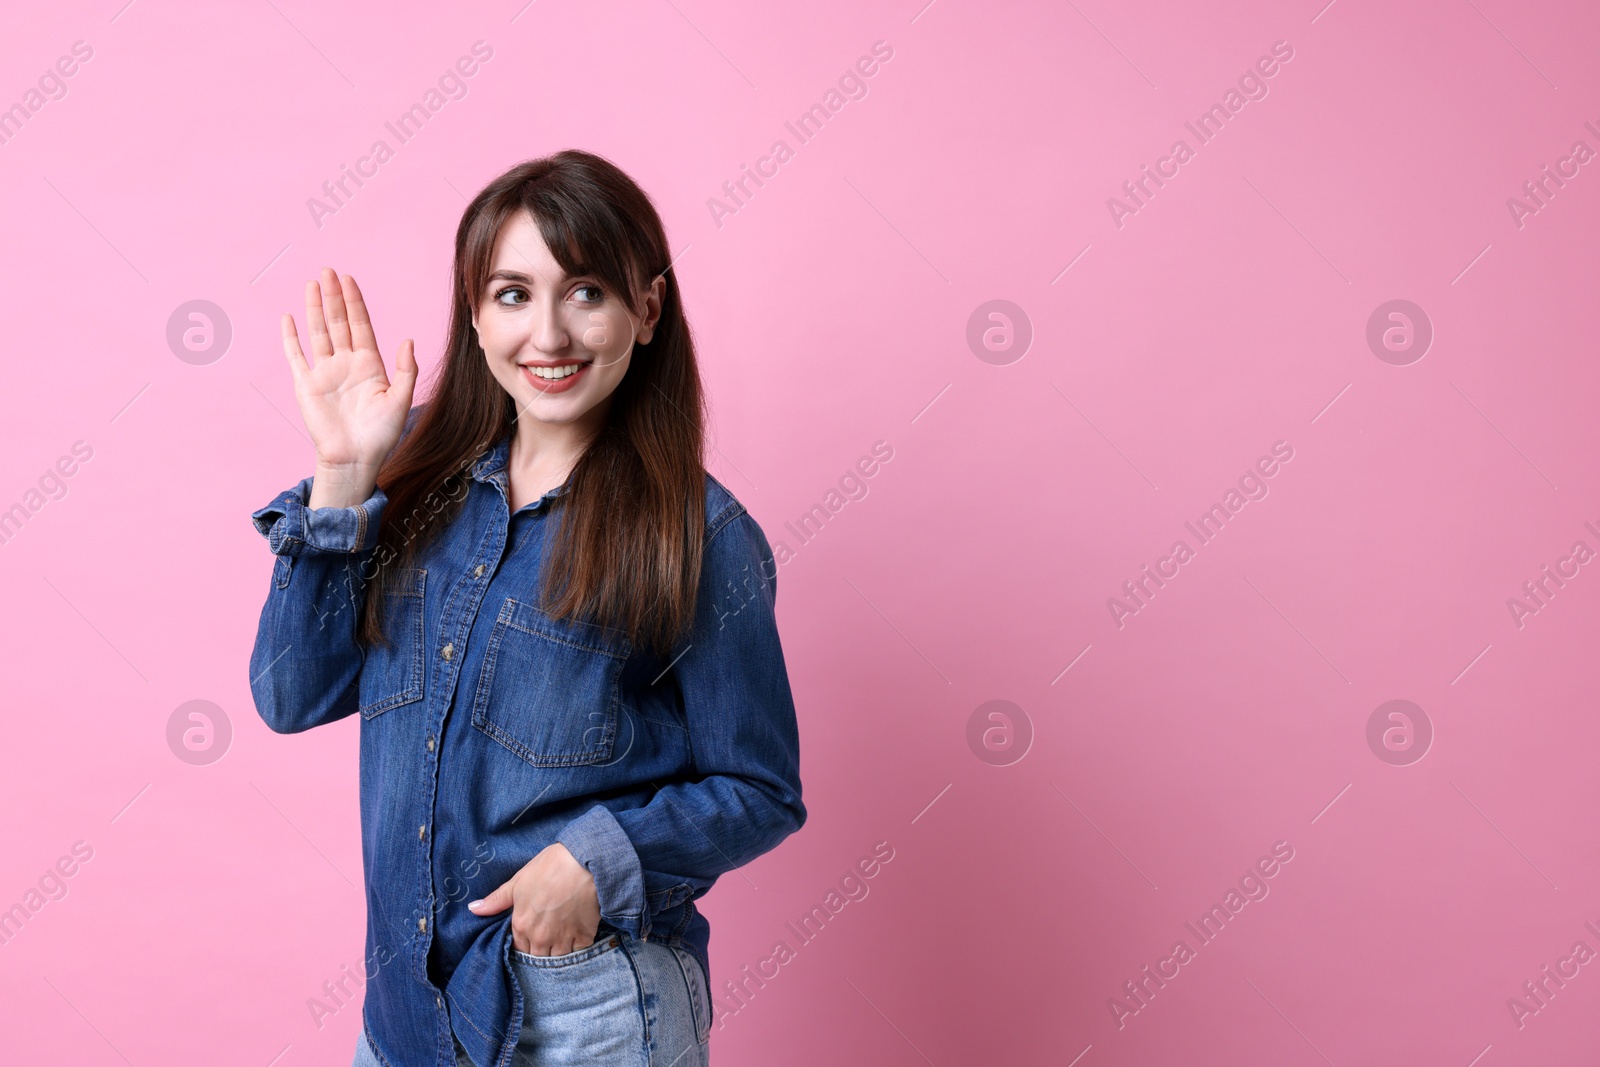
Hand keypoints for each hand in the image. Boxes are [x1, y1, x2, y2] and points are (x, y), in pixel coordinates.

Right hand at [281, 267, 418, 507]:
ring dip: (315, 308)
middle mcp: (346, 364)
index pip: (360, 325)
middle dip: (334, 296)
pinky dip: (290, 337)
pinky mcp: (306, 385)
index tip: (349, 279)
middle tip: (328, 271)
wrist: (356, 458)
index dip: (355, 302)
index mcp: (369, 365)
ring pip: (318, 333)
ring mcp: (325, 372)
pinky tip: (288, 317)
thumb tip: (408, 340)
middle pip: (338, 322)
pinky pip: (296, 356)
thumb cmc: (381, 434)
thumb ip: (405, 370)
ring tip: (312, 284)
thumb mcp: (401, 400)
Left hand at [467, 843, 600, 955]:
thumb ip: (496, 900)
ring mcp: (563, 939)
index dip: (523, 943)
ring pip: (557, 960)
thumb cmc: (549, 867)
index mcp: (522, 925)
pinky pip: (578, 953)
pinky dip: (576, 949)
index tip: (529, 935)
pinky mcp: (584, 936)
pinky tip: (576, 938)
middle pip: (537, 958)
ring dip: (557, 954)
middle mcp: (540, 938)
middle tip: (545, 938)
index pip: (517, 949)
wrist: (584, 861)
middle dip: (539, 952)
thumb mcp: (518, 881)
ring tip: (560, 940)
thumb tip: (473, 909)